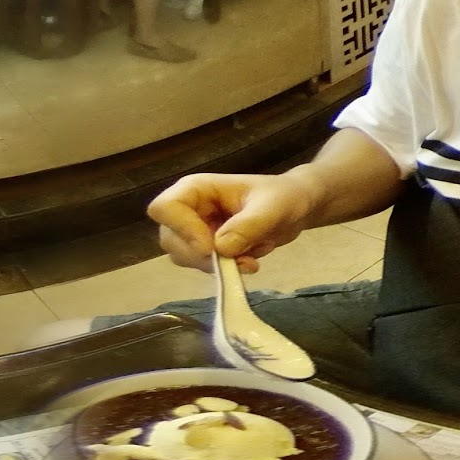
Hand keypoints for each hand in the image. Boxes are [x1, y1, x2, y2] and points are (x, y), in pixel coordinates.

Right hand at [150, 171, 309, 272]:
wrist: (295, 208)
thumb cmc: (283, 198)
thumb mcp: (272, 208)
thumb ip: (248, 226)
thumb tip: (221, 249)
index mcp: (196, 189)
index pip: (164, 208)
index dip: (181, 229)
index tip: (210, 247)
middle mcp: (188, 209)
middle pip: (170, 238)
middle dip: (202, 256)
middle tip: (238, 259)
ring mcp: (194, 230)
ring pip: (184, 256)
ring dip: (217, 265)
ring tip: (251, 257)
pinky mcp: (206, 248)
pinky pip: (202, 266)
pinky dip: (226, 270)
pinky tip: (250, 260)